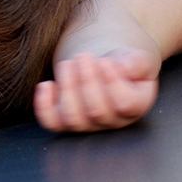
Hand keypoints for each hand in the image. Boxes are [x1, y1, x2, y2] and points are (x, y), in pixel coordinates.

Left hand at [34, 47, 159, 131]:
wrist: (104, 67)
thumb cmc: (123, 64)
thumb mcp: (136, 58)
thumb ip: (137, 62)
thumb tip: (125, 69)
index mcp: (135, 106)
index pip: (125, 104)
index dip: (112, 83)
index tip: (104, 61)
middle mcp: (111, 121)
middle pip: (97, 112)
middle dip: (87, 80)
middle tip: (83, 57)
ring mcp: (87, 124)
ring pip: (73, 118)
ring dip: (67, 88)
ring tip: (68, 64)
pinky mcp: (64, 121)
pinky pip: (51, 122)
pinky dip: (44, 105)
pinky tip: (47, 84)